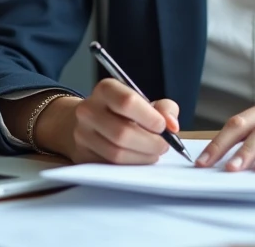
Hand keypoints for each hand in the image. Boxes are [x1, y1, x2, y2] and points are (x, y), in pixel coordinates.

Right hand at [37, 79, 180, 164]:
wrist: (89, 121)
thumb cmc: (123, 111)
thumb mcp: (144, 102)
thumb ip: (164, 108)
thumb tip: (172, 126)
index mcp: (105, 90)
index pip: (127, 102)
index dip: (150, 117)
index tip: (163, 126)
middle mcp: (89, 110)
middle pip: (122, 132)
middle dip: (150, 143)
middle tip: (163, 145)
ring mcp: (82, 134)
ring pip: (116, 153)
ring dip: (142, 157)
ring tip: (154, 152)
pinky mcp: (82, 155)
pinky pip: (110, 165)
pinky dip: (131, 164)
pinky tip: (140, 158)